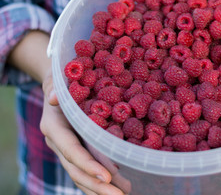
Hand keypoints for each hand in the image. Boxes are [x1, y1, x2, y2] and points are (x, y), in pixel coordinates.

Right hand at [40, 70, 124, 194]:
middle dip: (97, 185)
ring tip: (125, 193)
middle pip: (77, 169)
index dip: (88, 164)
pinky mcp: (76, 152)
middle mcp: (59, 143)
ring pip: (81, 175)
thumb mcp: (58, 80)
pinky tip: (117, 187)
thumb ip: (57, 88)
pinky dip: (99, 182)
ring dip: (101, 188)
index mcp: (54, 127)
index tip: (107, 177)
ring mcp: (66, 150)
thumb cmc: (63, 81)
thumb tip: (54, 98)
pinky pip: (86, 171)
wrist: (58, 88)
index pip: (71, 150)